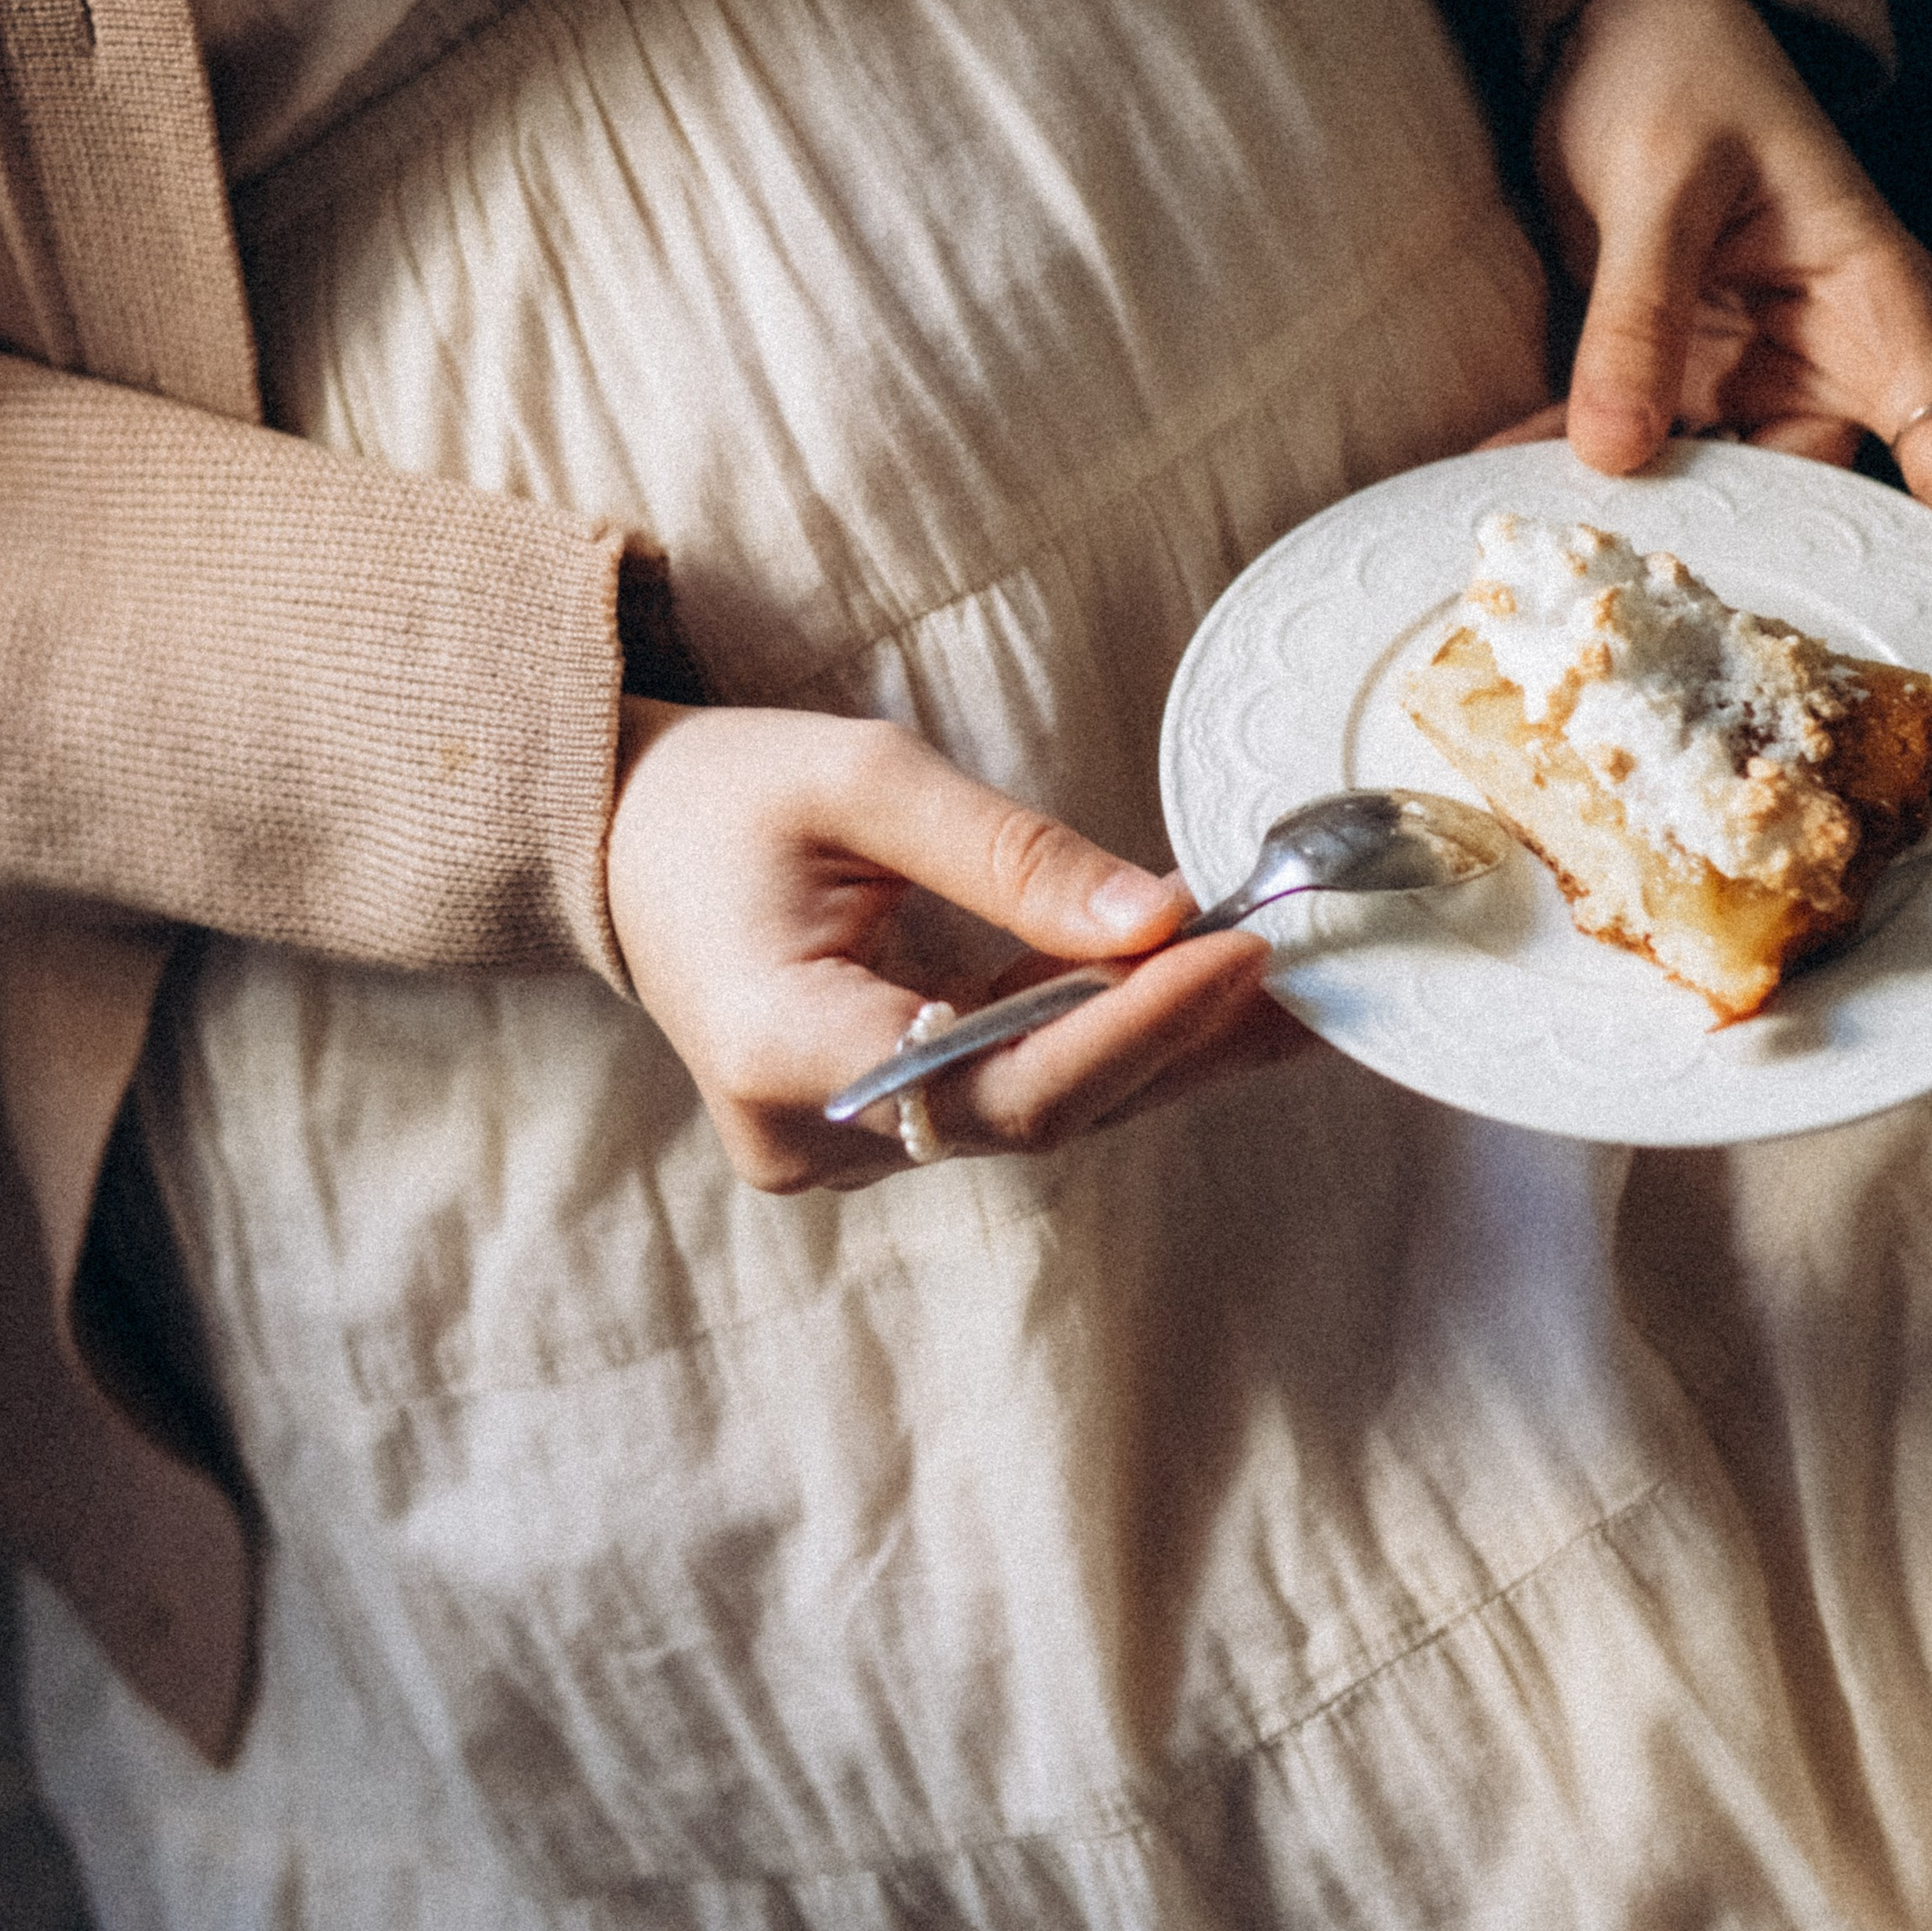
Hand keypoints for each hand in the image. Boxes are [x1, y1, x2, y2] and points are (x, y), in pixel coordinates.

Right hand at [605, 701, 1307, 1190]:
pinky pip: (1015, 1094)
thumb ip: (1010, 857)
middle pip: (1035, 1110)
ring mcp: (843, 1150)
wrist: (618, 843)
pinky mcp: (878, 1130)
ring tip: (1296, 987)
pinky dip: (1109, 1041)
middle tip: (1313, 974)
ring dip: (1165, 1044)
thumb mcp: (863, 781)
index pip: (994, 1075)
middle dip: (1178, 1037)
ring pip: (1039, 1111)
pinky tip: (1209, 998)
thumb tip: (1159, 919)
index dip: (1132, 1026)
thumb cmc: (722, 796)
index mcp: (780, 1051)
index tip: (1239, 950)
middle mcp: (813, 1135)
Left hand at [1493, 0, 1931, 577]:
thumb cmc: (1681, 75)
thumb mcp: (1661, 186)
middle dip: (1751, 555)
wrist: (1623, 33)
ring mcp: (1753, 373)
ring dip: (1645, 514)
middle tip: (1660, 612)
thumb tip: (1613, 448)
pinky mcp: (1681, 377)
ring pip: (1719, 485)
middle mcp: (1830, 356)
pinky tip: (1506, 479)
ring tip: (1560, 553)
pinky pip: (1642, 445)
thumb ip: (1637, 316)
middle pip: (1819, 493)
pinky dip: (1580, 463)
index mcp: (1877, 303)